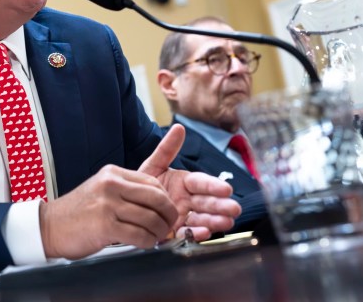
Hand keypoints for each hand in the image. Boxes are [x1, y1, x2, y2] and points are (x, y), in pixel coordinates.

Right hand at [39, 167, 177, 259]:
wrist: (50, 226)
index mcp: (112, 173)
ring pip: (151, 218)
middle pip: (156, 198)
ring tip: (156, 237)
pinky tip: (144, 244)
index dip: (165, 200)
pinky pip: (139, 235)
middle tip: (168, 226)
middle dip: (168, 215)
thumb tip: (160, 203)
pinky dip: (147, 242)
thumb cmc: (79, 212)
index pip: (152, 182)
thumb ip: (127, 191)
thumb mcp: (102, 190)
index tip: (166, 212)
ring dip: (159, 232)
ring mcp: (107, 204)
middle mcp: (111, 184)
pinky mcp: (104, 226)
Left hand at [139, 124, 240, 240]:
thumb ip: (166, 149)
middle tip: (234, 208)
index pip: (201, 183)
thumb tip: (179, 127)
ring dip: (215, 220)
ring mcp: (184, 217)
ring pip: (202, 218)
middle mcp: (188, 200)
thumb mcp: (153, 166)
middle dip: (221, 206)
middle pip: (207, 202)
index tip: (226, 189)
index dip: (213, 186)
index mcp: (185, 183)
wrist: (128, 204)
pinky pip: (188, 234)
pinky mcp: (176, 233)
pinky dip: (196, 234)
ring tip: (227, 222)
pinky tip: (205, 233)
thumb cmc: (143, 184)